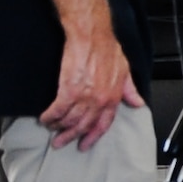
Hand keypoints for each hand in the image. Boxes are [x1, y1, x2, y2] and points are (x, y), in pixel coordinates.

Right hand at [41, 32, 143, 149]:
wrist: (92, 37)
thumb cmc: (107, 49)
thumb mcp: (124, 71)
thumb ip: (129, 90)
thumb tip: (138, 103)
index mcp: (113, 98)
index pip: (103, 124)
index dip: (93, 137)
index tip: (84, 144)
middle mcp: (100, 101)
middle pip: (84, 126)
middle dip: (71, 136)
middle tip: (60, 143)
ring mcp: (84, 97)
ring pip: (70, 120)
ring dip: (58, 127)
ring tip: (51, 129)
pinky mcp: (68, 90)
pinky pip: (58, 110)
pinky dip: (50, 116)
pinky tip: (45, 119)